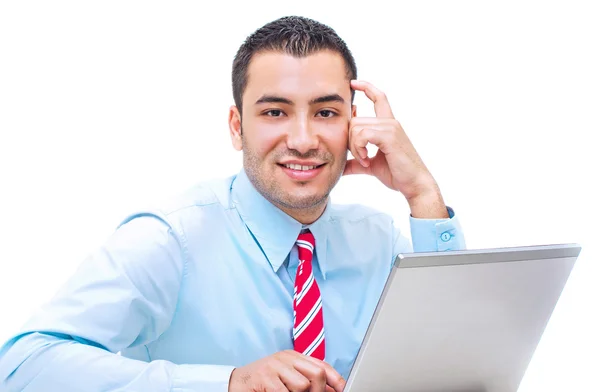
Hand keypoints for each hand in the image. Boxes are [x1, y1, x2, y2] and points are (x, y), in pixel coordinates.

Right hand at [228, 350, 345, 391]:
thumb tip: (332, 390)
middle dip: (319, 391)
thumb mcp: (287, 378)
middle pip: (317, 374)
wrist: (235, 383)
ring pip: (302, 386)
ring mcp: (275, 366)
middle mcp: (285, 358)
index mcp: (293, 357)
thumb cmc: (263, 383)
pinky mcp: (265, 377)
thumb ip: (306, 380)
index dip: (336, 380)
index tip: (342, 390)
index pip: (321, 365)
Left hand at [344, 80, 447, 217]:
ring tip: (365, 160)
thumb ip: (356, 162)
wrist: (414, 184)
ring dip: (355, 147)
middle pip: (355, 120)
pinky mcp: (389, 136)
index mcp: (388, 125)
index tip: (353, 83)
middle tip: (361, 158)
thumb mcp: (371, 166)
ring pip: (356, 128)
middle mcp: (390, 122)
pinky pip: (362, 134)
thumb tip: (341, 167)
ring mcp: (390, 127)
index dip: (366, 87)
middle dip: (350, 141)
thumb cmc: (397, 174)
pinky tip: (367, 159)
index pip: (379, 98)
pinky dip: (359, 148)